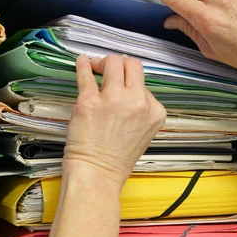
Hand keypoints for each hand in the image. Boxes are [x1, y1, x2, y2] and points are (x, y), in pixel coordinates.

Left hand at [63, 54, 165, 189]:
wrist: (98, 175)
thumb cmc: (117, 158)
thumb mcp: (144, 131)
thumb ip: (140, 107)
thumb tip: (125, 81)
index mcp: (154, 111)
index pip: (144, 81)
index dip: (129, 80)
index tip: (119, 83)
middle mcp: (137, 102)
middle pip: (132, 64)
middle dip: (119, 62)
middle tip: (107, 70)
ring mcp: (113, 100)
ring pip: (112, 63)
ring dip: (102, 62)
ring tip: (95, 67)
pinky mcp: (89, 101)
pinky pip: (86, 73)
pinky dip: (83, 64)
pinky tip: (82, 61)